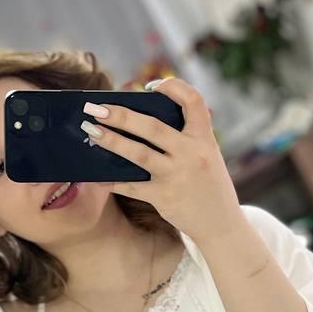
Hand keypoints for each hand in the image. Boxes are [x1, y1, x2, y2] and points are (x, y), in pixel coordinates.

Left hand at [81, 77, 243, 242]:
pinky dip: (112, 180)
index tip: (151, 86)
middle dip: (121, 115)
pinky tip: (96, 176)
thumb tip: (142, 122)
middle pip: (152, 127)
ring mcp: (177, 176)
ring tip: (91, 132)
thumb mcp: (208, 156)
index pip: (194, 101)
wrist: (221, 224)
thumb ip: (185, 138)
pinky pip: (132, 186)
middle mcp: (192, 154)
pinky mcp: (164, 197)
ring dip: (111, 141)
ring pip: (138, 154)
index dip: (173, 87)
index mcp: (204, 138)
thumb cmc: (209, 185)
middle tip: (96, 108)